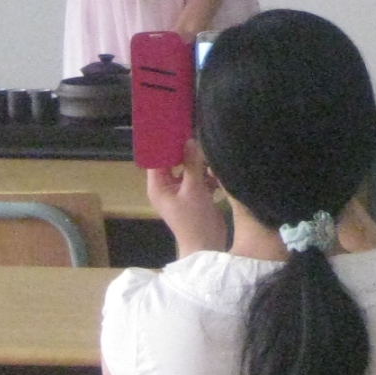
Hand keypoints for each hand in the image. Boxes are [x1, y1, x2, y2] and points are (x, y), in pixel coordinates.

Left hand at [143, 137, 228, 255]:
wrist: (207, 246)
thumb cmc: (194, 220)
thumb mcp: (193, 189)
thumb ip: (192, 163)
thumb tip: (190, 140)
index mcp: (159, 186)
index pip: (157, 158)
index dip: (166, 144)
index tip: (178, 127)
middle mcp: (168, 186)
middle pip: (175, 161)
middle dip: (188, 153)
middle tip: (200, 139)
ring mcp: (182, 191)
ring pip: (190, 168)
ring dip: (201, 165)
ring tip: (212, 162)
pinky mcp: (196, 195)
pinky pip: (200, 178)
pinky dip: (209, 176)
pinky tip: (218, 175)